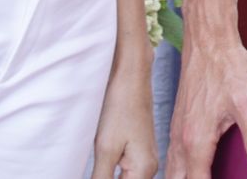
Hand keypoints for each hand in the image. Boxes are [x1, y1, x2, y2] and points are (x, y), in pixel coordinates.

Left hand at [95, 57, 158, 178]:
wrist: (131, 78)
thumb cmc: (120, 108)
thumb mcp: (105, 150)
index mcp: (144, 170)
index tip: (97, 170)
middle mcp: (149, 168)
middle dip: (106, 177)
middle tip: (97, 165)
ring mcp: (145, 160)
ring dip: (108, 176)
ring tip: (99, 162)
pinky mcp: (138, 152)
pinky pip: (125, 172)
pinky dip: (111, 172)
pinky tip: (101, 164)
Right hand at [164, 25, 246, 178]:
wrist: (209, 40)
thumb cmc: (226, 66)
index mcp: (197, 140)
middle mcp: (181, 139)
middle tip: (221, 178)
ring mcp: (177, 131)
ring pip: (174, 171)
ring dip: (187, 178)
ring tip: (211, 175)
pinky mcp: (180, 123)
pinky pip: (175, 156)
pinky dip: (184, 168)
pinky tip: (200, 164)